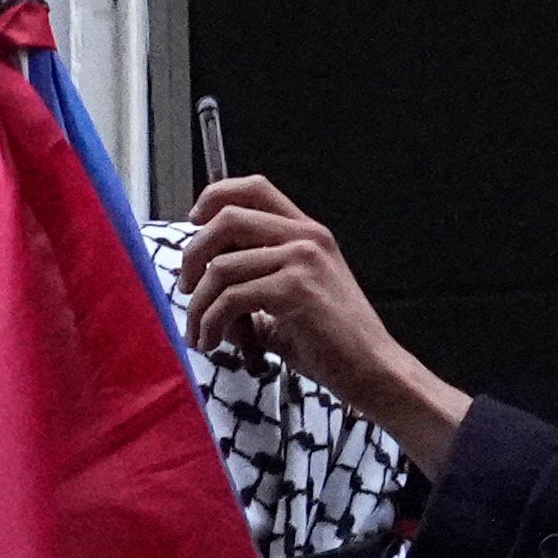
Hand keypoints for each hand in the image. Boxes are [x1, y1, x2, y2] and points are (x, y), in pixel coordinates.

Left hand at [180, 178, 471, 457]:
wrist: (372, 369)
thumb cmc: (333, 342)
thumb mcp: (290, 300)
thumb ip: (252, 286)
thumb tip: (205, 294)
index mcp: (307, 233)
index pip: (255, 189)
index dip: (216, 197)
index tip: (194, 220)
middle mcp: (306, 237)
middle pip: (228, 220)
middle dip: (192, 254)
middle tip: (185, 288)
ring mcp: (302, 260)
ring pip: (221, 267)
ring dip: (198, 305)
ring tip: (200, 333)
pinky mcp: (295, 290)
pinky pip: (230, 299)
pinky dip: (211, 323)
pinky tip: (212, 341)